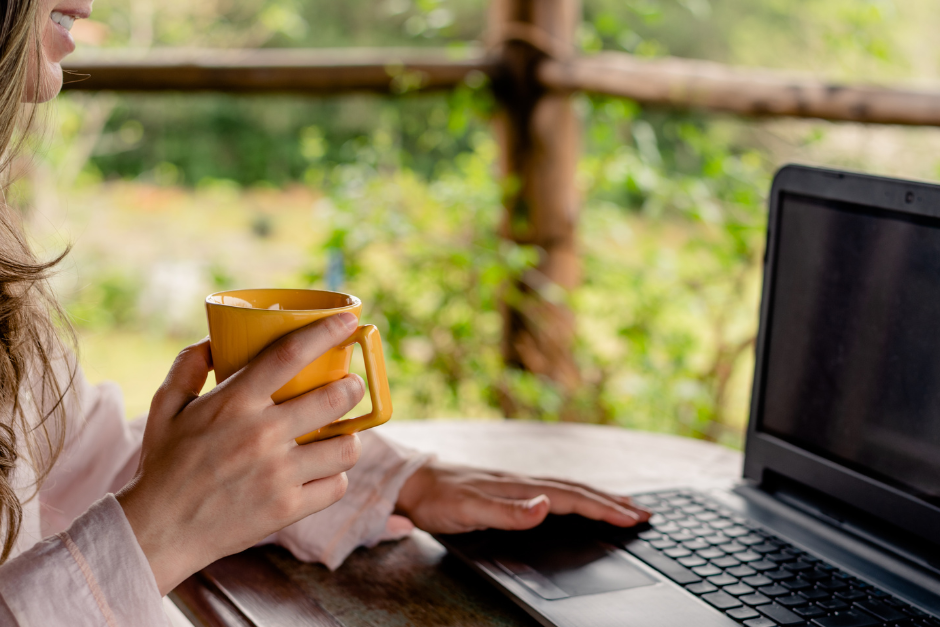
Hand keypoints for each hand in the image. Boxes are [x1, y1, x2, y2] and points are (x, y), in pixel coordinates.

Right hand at [117, 313, 364, 594]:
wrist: (156, 532)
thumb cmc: (164, 466)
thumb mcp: (165, 409)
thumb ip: (187, 368)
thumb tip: (213, 340)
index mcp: (234, 403)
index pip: (290, 354)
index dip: (326, 332)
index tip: (348, 320)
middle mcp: (261, 434)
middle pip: (333, 398)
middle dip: (353, 387)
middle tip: (351, 385)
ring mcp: (277, 474)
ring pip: (346, 446)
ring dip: (350, 437)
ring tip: (342, 434)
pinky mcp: (287, 508)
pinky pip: (336, 485)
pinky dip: (335, 478)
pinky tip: (324, 472)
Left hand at [394, 461, 650, 533]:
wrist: (411, 482)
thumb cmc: (438, 499)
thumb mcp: (468, 510)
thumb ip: (506, 512)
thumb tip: (544, 506)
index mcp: (520, 487)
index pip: (571, 498)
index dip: (604, 508)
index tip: (633, 518)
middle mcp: (523, 482)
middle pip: (577, 491)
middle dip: (612, 502)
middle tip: (644, 514)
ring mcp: (517, 484)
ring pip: (568, 490)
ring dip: (599, 498)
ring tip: (624, 506)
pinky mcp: (509, 489)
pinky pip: (553, 492)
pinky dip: (575, 497)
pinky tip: (577, 502)